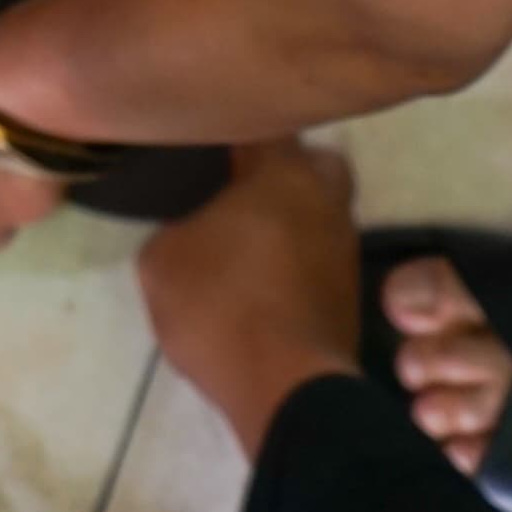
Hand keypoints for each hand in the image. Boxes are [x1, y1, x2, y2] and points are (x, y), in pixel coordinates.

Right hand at [139, 141, 364, 457]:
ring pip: (320, 212)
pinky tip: (265, 281)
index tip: (207, 147)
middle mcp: (325, 199)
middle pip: (311, 163)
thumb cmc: (219, 306)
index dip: (232, 133)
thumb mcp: (161, 260)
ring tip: (248, 242)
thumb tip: (190, 225)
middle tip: (239, 190)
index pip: (263, 126)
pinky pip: (321, 257)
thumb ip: (175, 225)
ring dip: (292, 219)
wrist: (283, 385)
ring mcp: (345, 247)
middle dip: (281, 170)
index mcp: (282, 174)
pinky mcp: (350, 293)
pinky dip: (299, 261)